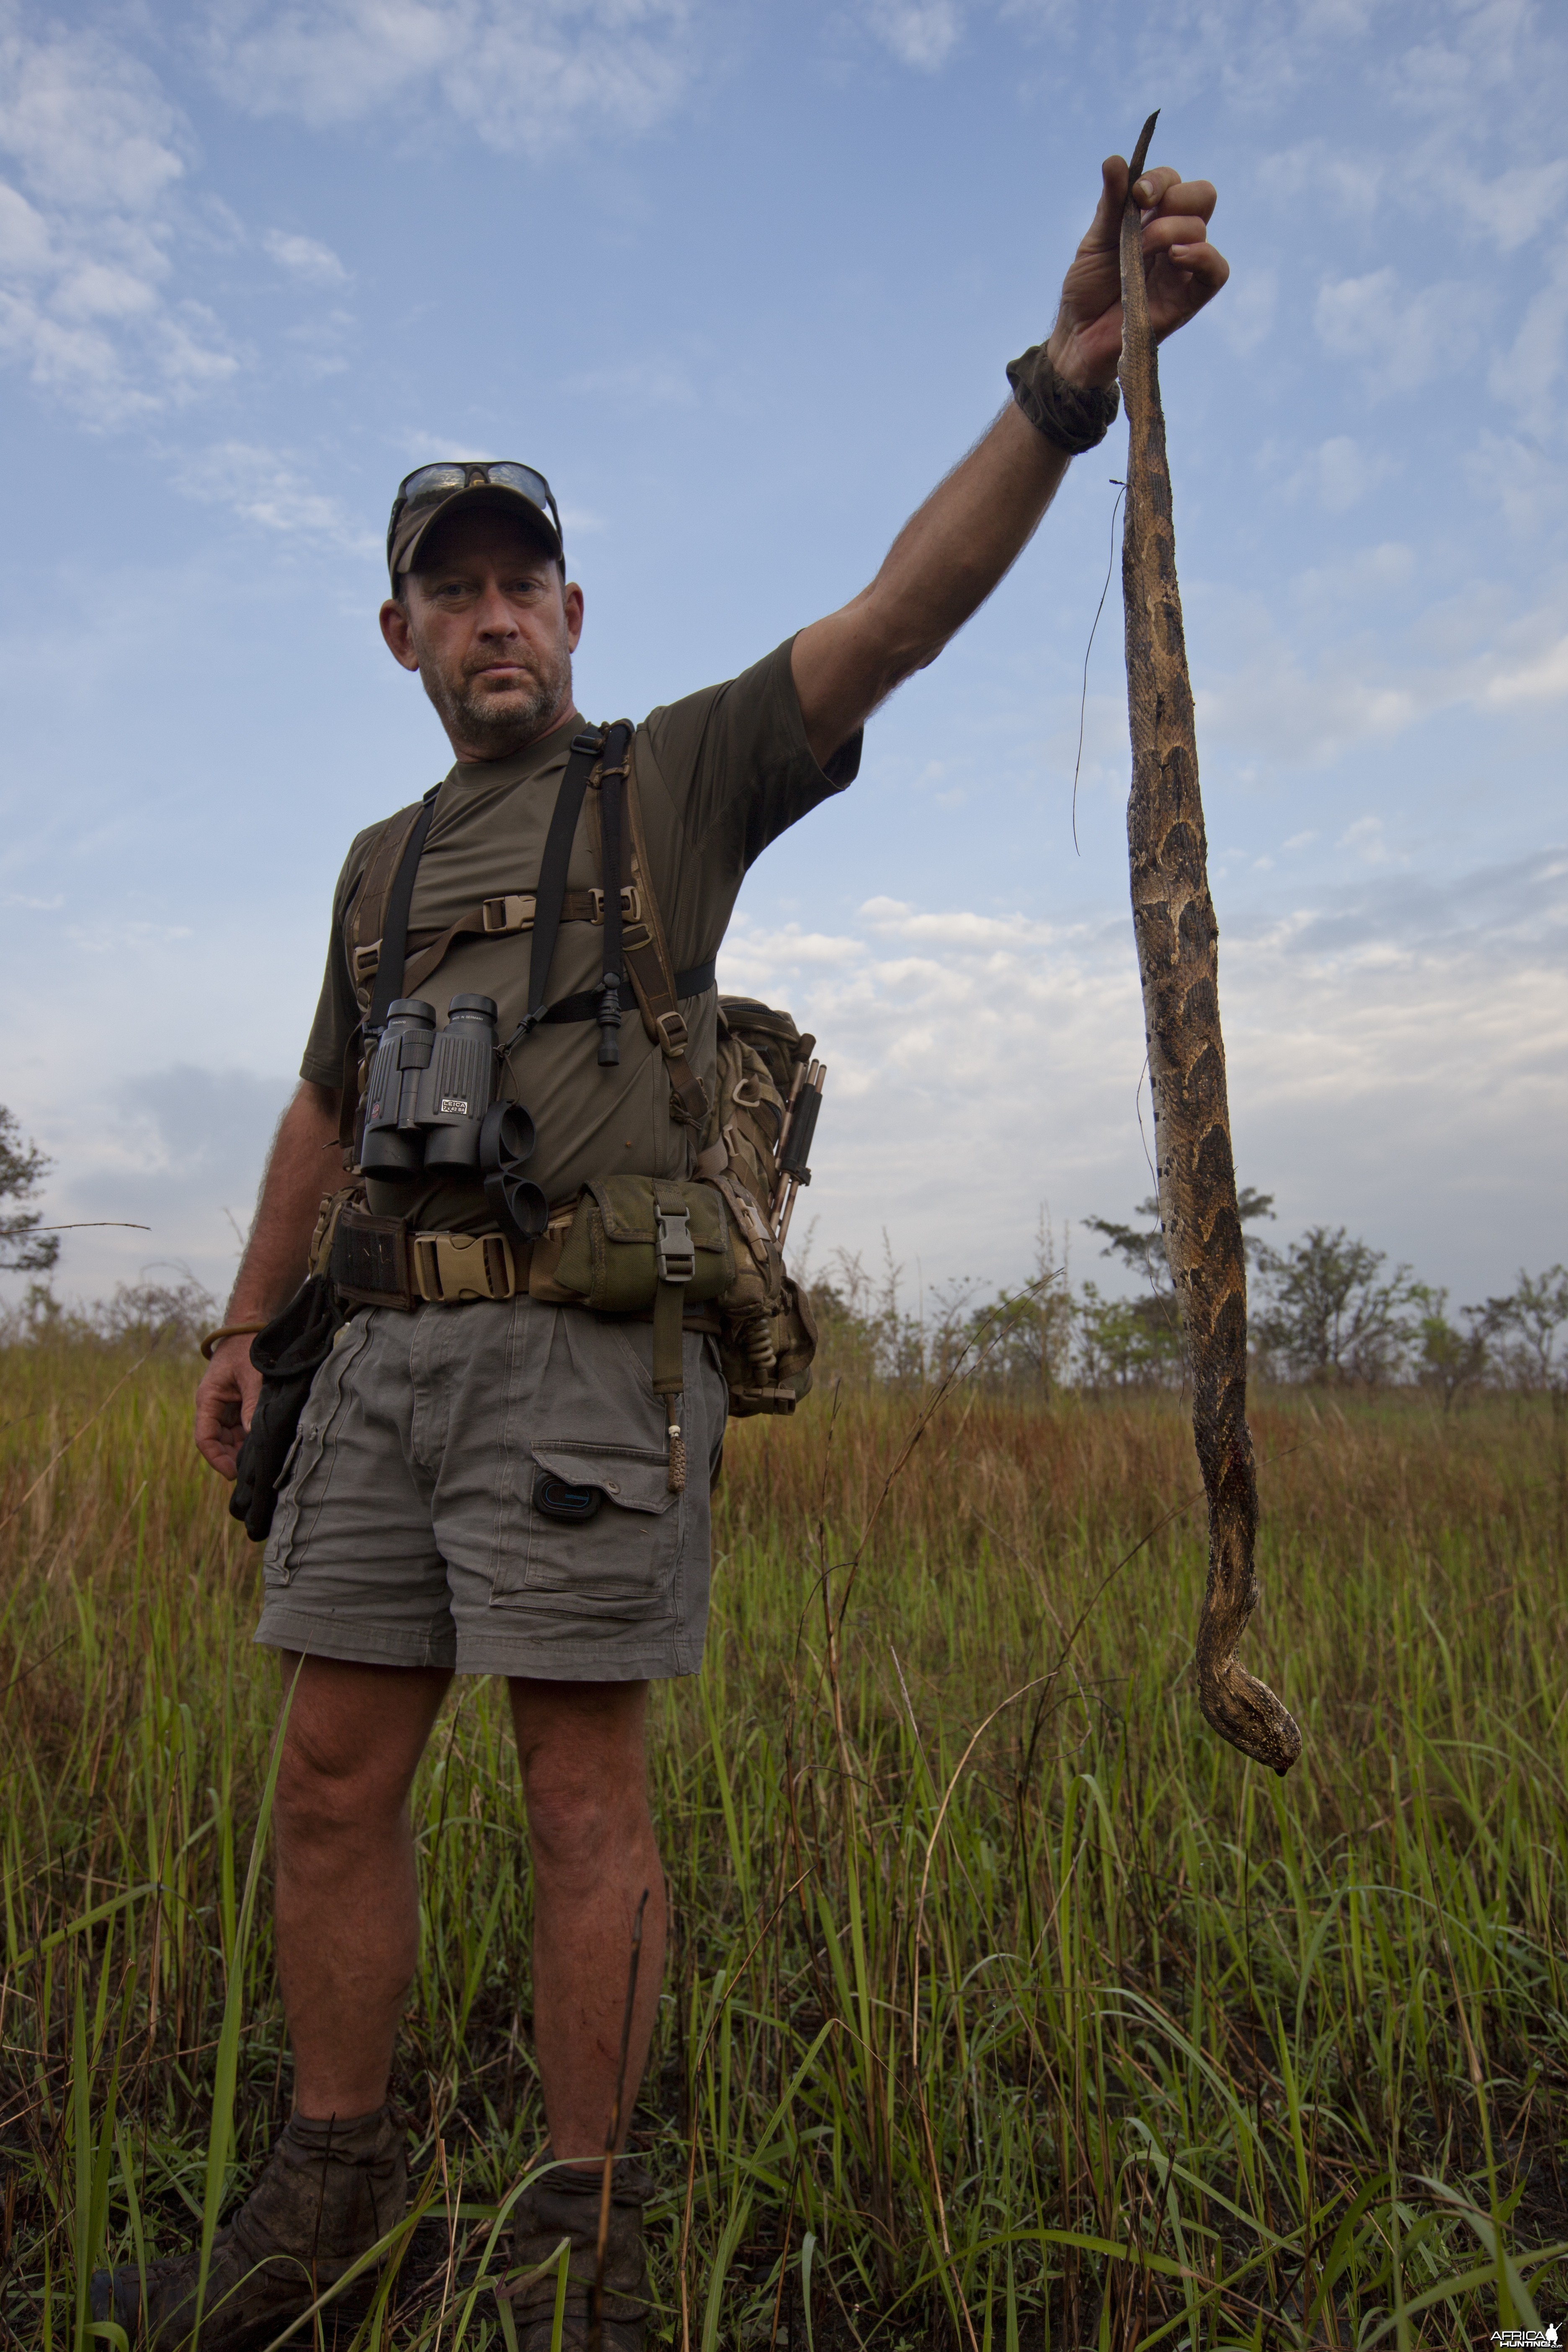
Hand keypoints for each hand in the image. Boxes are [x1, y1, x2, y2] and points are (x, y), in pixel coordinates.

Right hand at [195, 1336, 261, 1480]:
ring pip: (231, 1438)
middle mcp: (214, 1407)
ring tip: (262, 1461)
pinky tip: (266, 1445)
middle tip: (254, 1471)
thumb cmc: (247, 1348)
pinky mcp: (239, 1405)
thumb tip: (254, 1436)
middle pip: (219, 1442)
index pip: (205, 1438)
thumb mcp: (252, 1376)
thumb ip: (253, 1405)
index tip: (233, 1474)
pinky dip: (251, 1438)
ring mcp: (226, 1407)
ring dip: (243, 1449)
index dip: (217, 1459)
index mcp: (208, 1399)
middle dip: (233, 1458)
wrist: (251, 1328)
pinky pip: (242, 1428)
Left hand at [1047, 154, 1228, 389]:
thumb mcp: (1095, 241)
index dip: (1160, 179)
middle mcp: (1173, 239)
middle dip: (1175, 195)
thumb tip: (1115, 160)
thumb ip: (1111, 204)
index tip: (1138, 194)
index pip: (1174, 183)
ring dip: (1170, 229)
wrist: (1077, 337)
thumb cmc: (1087, 290)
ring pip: (1202, 228)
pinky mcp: (1189, 298)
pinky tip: (1175, 257)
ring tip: (1142, 249)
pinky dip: (1202, 256)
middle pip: (1201, 196)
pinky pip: (1217, 271)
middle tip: (1145, 212)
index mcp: (1152, 220)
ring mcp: (1183, 268)